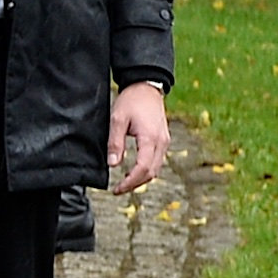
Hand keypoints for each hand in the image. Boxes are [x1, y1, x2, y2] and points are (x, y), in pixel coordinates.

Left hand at [108, 80, 168, 194]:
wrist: (147, 87)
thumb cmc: (131, 101)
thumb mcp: (117, 119)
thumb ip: (115, 143)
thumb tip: (113, 165)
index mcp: (151, 138)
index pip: (143, 168)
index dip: (130, 182)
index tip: (116, 189)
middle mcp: (161, 142)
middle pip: (151, 172)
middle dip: (135, 184)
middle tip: (118, 190)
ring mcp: (164, 141)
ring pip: (156, 168)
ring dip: (141, 178)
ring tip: (124, 183)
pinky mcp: (163, 139)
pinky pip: (157, 160)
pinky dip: (146, 170)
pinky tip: (134, 171)